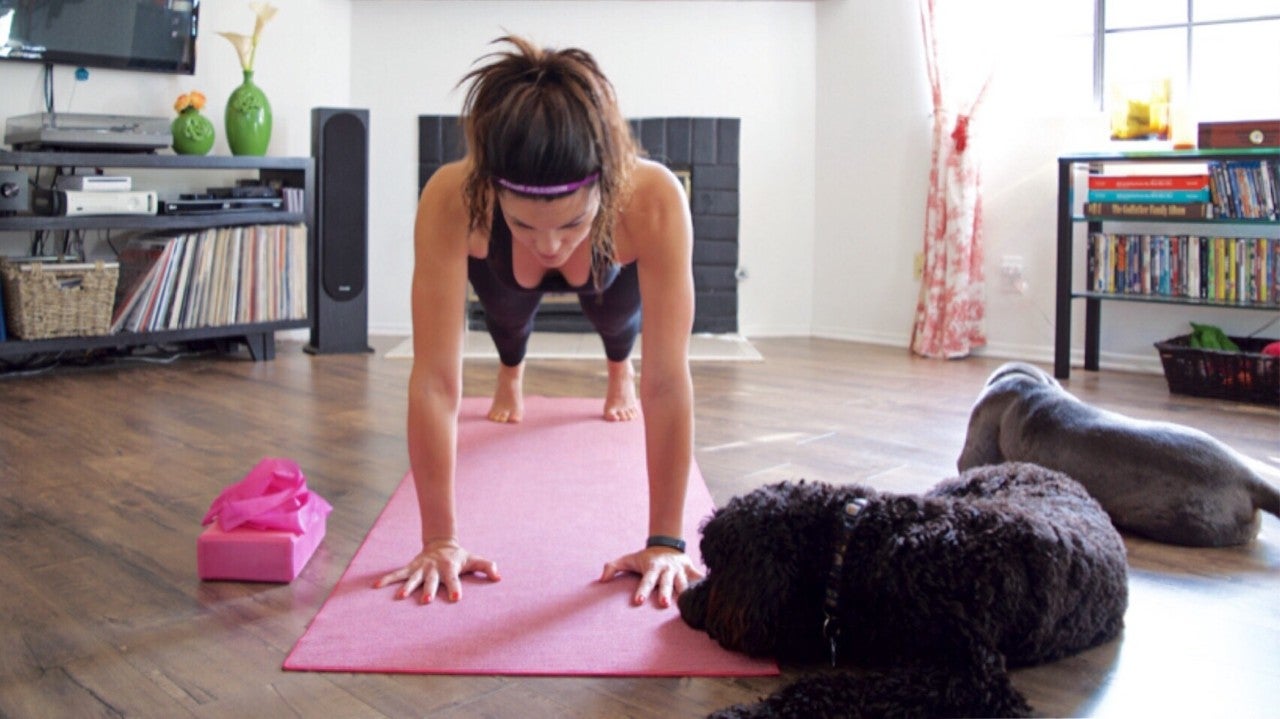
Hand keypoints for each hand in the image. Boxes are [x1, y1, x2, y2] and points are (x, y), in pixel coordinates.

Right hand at [374, 538, 499, 603]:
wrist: (441, 543)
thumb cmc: (459, 557)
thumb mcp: (474, 560)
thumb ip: (487, 566)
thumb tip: (499, 576)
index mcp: (450, 567)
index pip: (454, 579)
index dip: (455, 587)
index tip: (456, 598)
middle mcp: (434, 568)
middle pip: (431, 581)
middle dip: (429, 590)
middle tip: (426, 601)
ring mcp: (420, 568)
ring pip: (413, 578)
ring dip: (407, 587)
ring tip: (399, 598)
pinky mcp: (410, 568)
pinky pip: (397, 574)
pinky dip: (386, 579)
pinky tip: (375, 586)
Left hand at [599, 546, 703, 607]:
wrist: (667, 545)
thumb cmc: (645, 558)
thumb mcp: (628, 559)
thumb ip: (613, 567)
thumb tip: (601, 579)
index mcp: (652, 568)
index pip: (646, 581)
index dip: (642, 591)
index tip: (638, 602)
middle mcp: (667, 569)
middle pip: (666, 583)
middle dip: (665, 593)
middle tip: (664, 605)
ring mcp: (680, 570)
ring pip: (683, 582)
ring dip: (685, 592)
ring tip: (688, 604)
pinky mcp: (690, 570)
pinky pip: (699, 577)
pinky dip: (705, 583)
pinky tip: (712, 592)